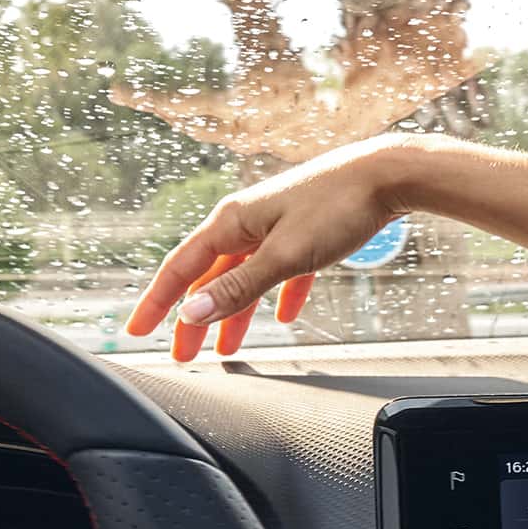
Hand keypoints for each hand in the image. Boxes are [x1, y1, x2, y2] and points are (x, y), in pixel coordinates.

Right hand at [127, 134, 444, 359]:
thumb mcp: (285, 255)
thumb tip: (191, 313)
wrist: (389, 174)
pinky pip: (282, 269)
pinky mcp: (308, 231)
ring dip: (234, 312)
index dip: (157, 302)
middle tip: (183, 354)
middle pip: (210, 276)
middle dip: (195, 317)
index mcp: (231, 221)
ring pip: (244, 276)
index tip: (138, 331)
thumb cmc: (338, 206)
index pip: (180, 268)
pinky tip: (284, 316)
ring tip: (226, 347)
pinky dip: (278, 294)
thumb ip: (239, 288)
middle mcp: (247, 221)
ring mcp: (277, 225)